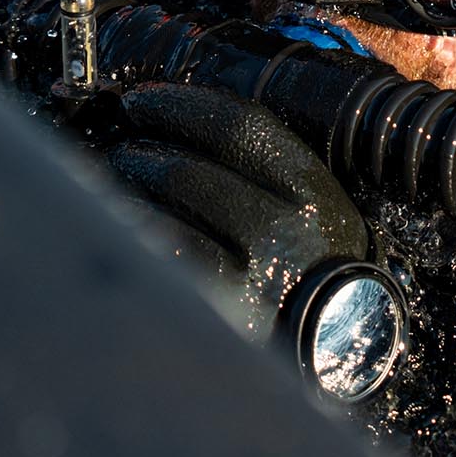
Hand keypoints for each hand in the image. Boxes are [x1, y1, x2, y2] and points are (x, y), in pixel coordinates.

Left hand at [101, 81, 370, 340]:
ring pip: (160, 214)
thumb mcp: (316, 214)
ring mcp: (246, 279)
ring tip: (118, 189)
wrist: (336, 354)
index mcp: (313, 197)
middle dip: (140, 153)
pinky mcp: (214, 315)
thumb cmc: (313, 275)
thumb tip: (183, 125)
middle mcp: (282, 235)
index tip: (143, 102)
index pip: (241, 126)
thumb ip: (268, 171)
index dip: (179, 105)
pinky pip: (151, 259)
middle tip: (124, 152)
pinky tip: (119, 229)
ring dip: (126, 193)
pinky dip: (126, 234)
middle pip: (187, 170)